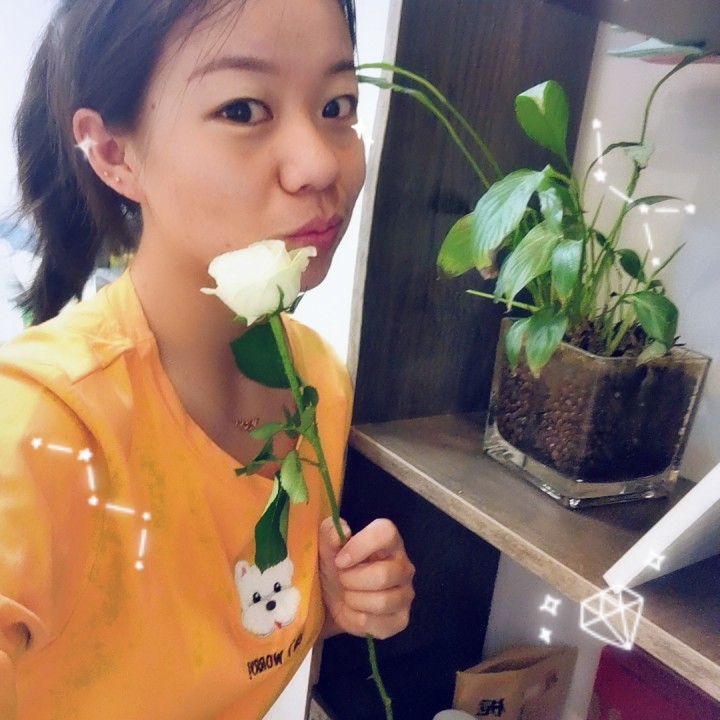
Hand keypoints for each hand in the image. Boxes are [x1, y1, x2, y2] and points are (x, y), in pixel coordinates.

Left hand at [318, 516, 414, 639]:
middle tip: (341, 579)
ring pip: (382, 602)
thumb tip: (344, 531)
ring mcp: (405, 593)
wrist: (330, 601)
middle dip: (352, 580)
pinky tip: (352, 611)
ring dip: (353, 600)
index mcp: (388, 541)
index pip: (387, 533)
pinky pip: (378, 623)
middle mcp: (403, 565)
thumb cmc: (334, 567)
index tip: (340, 560)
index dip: (361, 545)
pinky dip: (356, 620)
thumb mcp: (326, 547)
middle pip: (383, 575)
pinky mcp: (401, 619)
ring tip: (346, 595)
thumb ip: (330, 532)